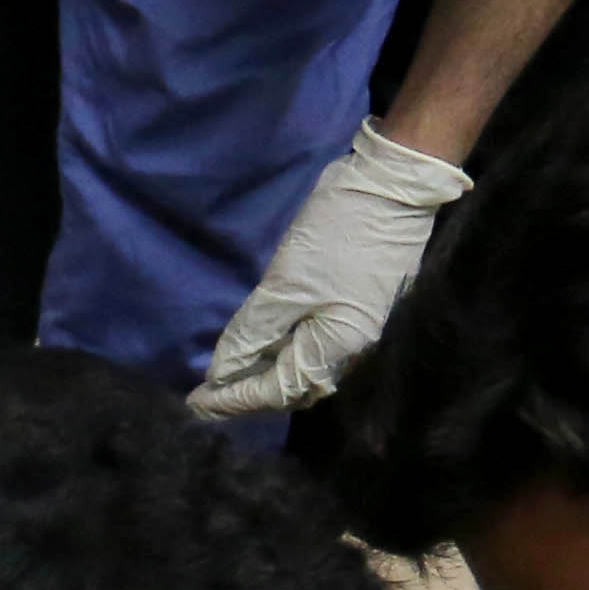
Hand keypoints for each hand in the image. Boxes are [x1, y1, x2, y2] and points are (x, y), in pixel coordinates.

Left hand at [190, 122, 470, 418]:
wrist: (394, 186)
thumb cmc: (337, 233)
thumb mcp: (284, 285)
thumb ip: (252, 334)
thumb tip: (221, 373)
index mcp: (337, 348)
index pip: (276, 390)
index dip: (233, 399)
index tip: (194, 403)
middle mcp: (353, 350)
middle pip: (293, 388)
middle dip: (249, 395)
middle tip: (207, 394)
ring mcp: (359, 330)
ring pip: (306, 370)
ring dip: (268, 377)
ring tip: (230, 376)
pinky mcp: (359, 310)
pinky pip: (317, 348)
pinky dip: (286, 355)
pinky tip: (264, 349)